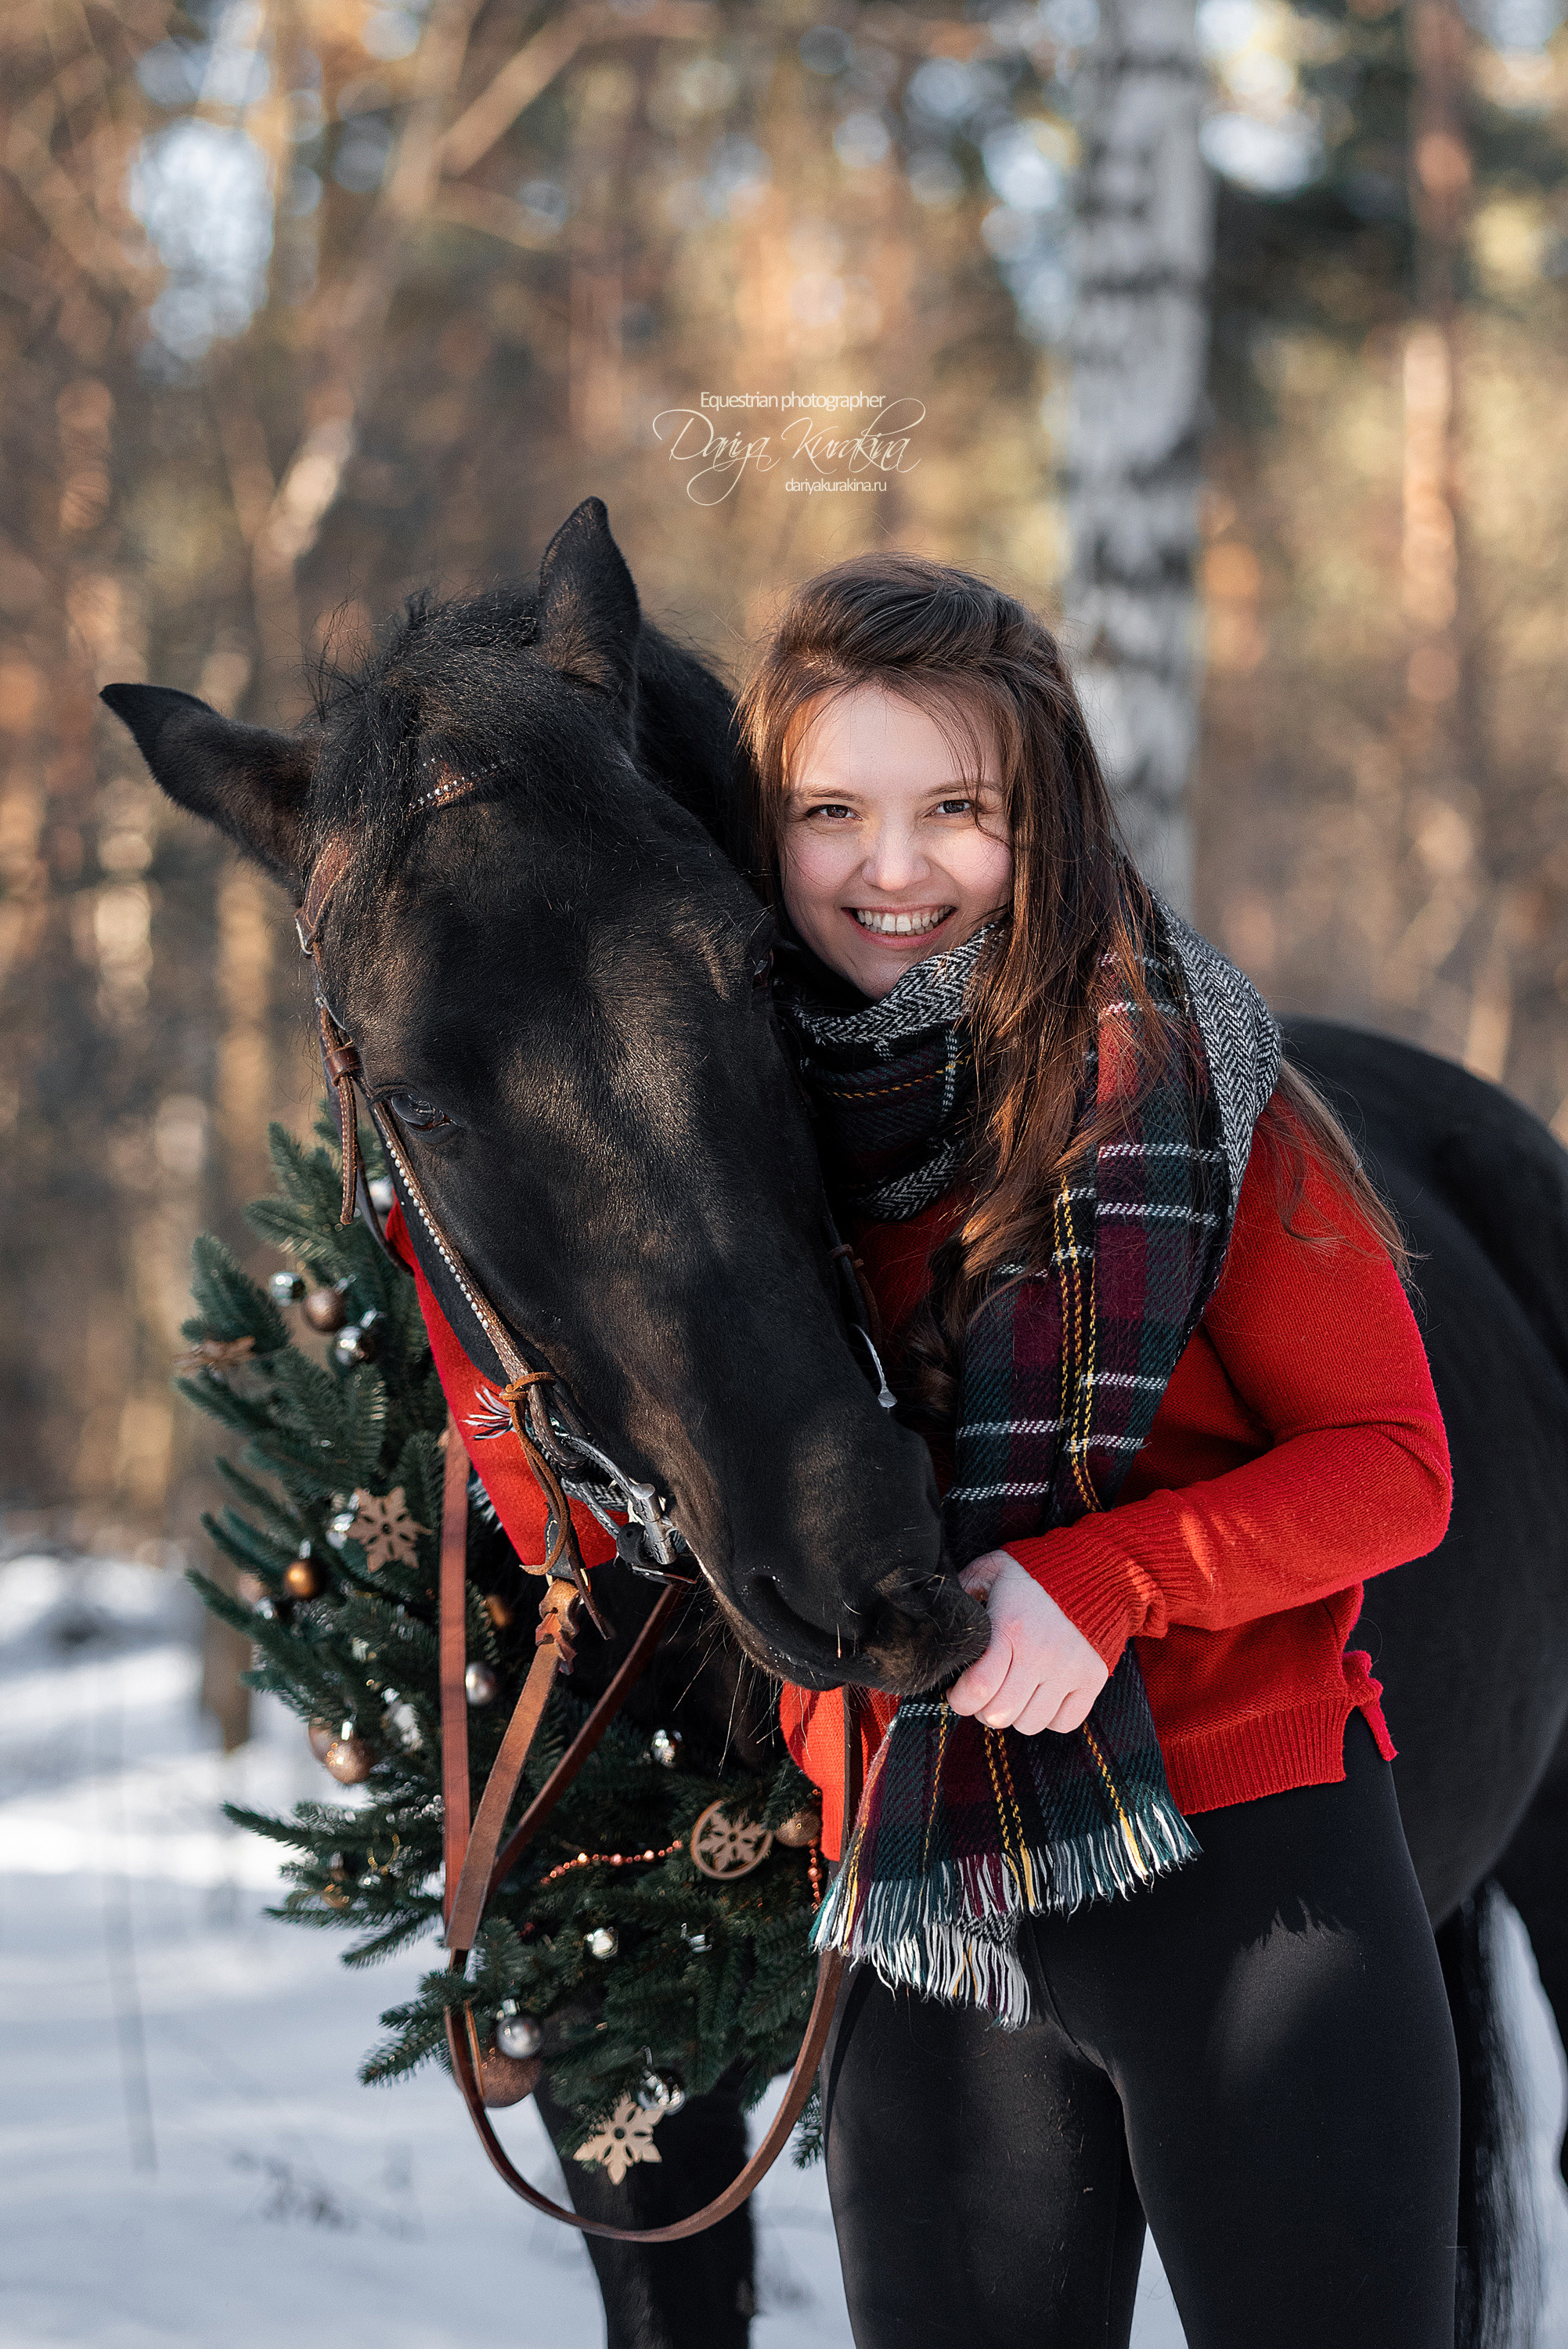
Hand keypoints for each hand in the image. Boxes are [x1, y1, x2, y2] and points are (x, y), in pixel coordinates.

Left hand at [946, 1552, 1108, 1735]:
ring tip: (1015, 1692)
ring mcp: (1070, 1670)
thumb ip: (964, 1590)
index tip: (958, 1692)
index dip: (960, 1700)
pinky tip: (1042, 1695)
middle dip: (984, 1709)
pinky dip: (1049, 1717)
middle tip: (986, 1693)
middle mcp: (1042, 1655)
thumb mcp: (992, 1571)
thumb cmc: (1034, 1573)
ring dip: (1016, 1714)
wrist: (1094, 1568)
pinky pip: (1064, 1723)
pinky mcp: (1092, 1679)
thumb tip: (941, 1614)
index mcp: (1011, 1629)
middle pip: (1000, 1714)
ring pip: (1030, 1724)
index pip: (978, 1688)